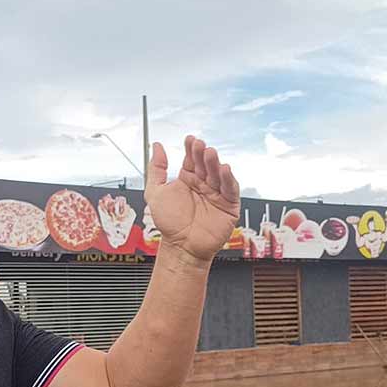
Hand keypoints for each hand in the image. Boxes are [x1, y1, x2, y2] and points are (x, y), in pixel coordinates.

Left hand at [145, 135, 240, 264]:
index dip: (191, 149)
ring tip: (210, 153)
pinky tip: (224, 169)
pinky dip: (229, 179)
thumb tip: (156, 147)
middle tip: (200, 146)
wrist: (181, 247)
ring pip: (218, 174)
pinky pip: (230, 190)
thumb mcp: (155, 192)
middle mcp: (203, 185)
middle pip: (205, 164)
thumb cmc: (169, 224)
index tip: (190, 140)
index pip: (191, 159)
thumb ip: (156, 169)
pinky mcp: (228, 206)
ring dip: (215, 163)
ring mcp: (216, 194)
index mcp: (188, 180)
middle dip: (203, 154)